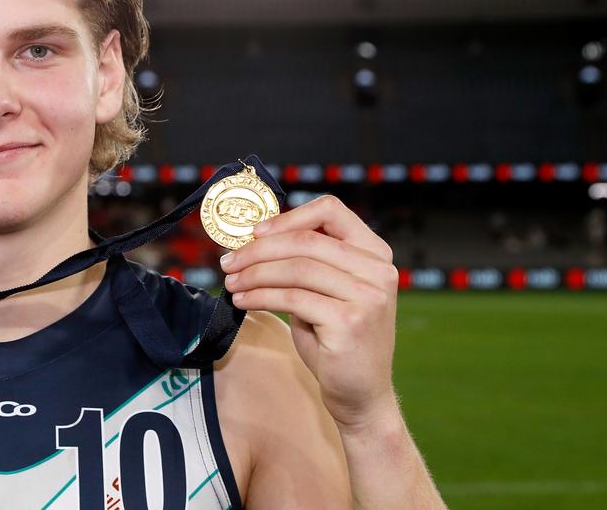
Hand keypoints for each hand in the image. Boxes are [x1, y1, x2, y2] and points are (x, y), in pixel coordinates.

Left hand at [220, 194, 399, 430]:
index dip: (287, 217)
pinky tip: (243, 301)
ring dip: (254, 273)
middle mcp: (378, 271)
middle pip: (305, 241)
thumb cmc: (335, 340)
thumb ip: (307, 262)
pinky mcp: (350, 322)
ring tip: (231, 283)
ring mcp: (368, 296)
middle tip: (228, 261)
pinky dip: (260, 296)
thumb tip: (254, 238)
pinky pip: (292, 298)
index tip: (254, 232)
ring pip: (296, 268)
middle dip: (258, 250)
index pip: (330, 211)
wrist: (360, 394)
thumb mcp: (326, 291)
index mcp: (375, 254)